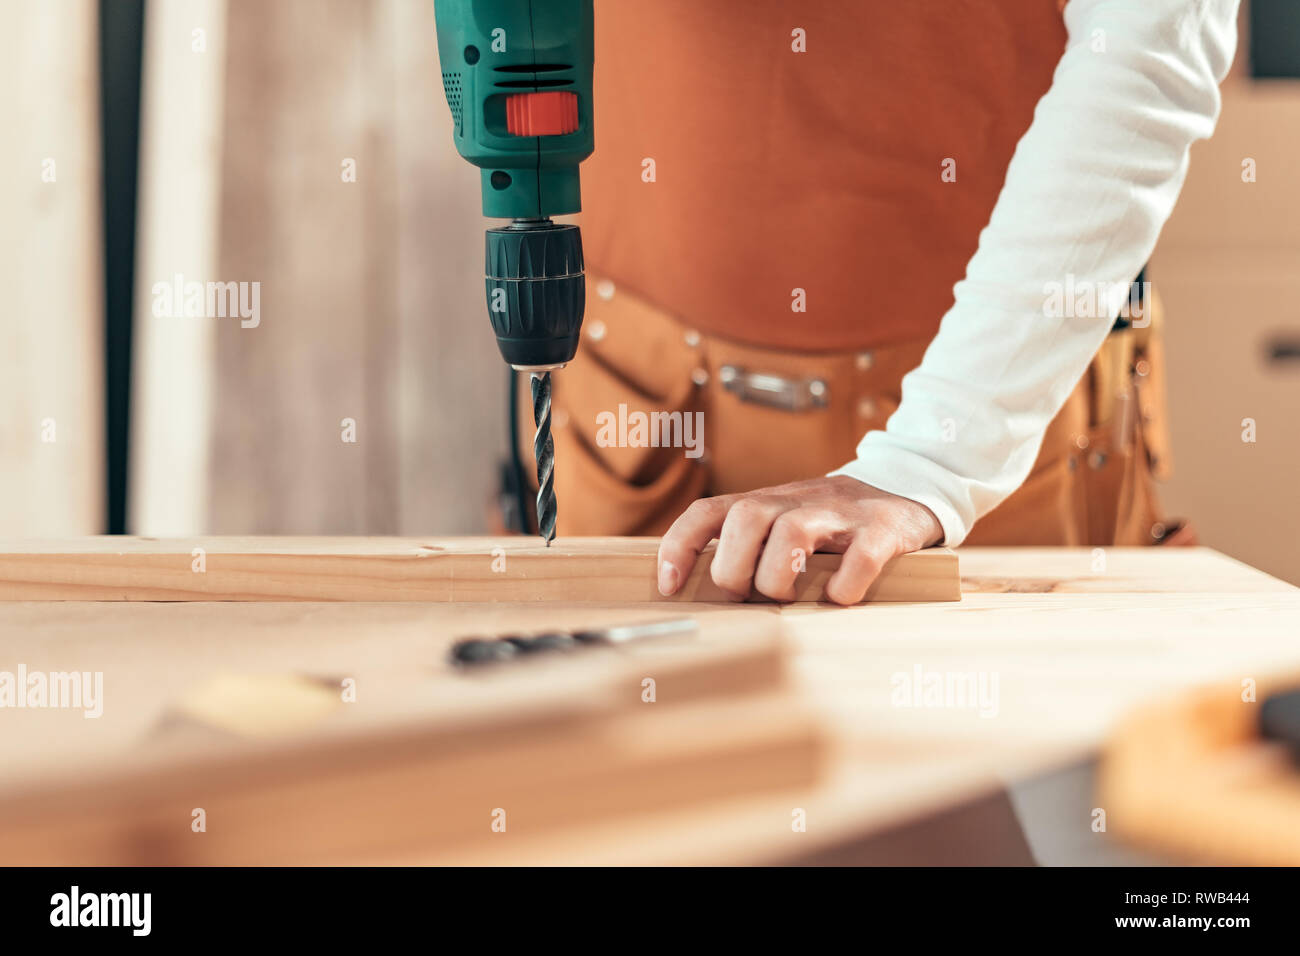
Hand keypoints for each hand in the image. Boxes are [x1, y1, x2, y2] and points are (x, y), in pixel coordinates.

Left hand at [656, 475, 942, 604]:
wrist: (906, 496)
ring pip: (792, 532)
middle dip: (734, 567)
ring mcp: (840, 514)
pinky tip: (839, 598)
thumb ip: (747, 547)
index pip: (708, 512)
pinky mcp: (882, 531)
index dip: (680, 545)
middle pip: (745, 518)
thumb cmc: (832, 526)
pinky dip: (844, 586)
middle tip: (747, 595)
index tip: (670, 586)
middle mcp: (798, 501)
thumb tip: (700, 594)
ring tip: (789, 598)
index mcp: (767, 502)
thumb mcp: (783, 524)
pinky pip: (859, 558)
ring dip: (779, 577)